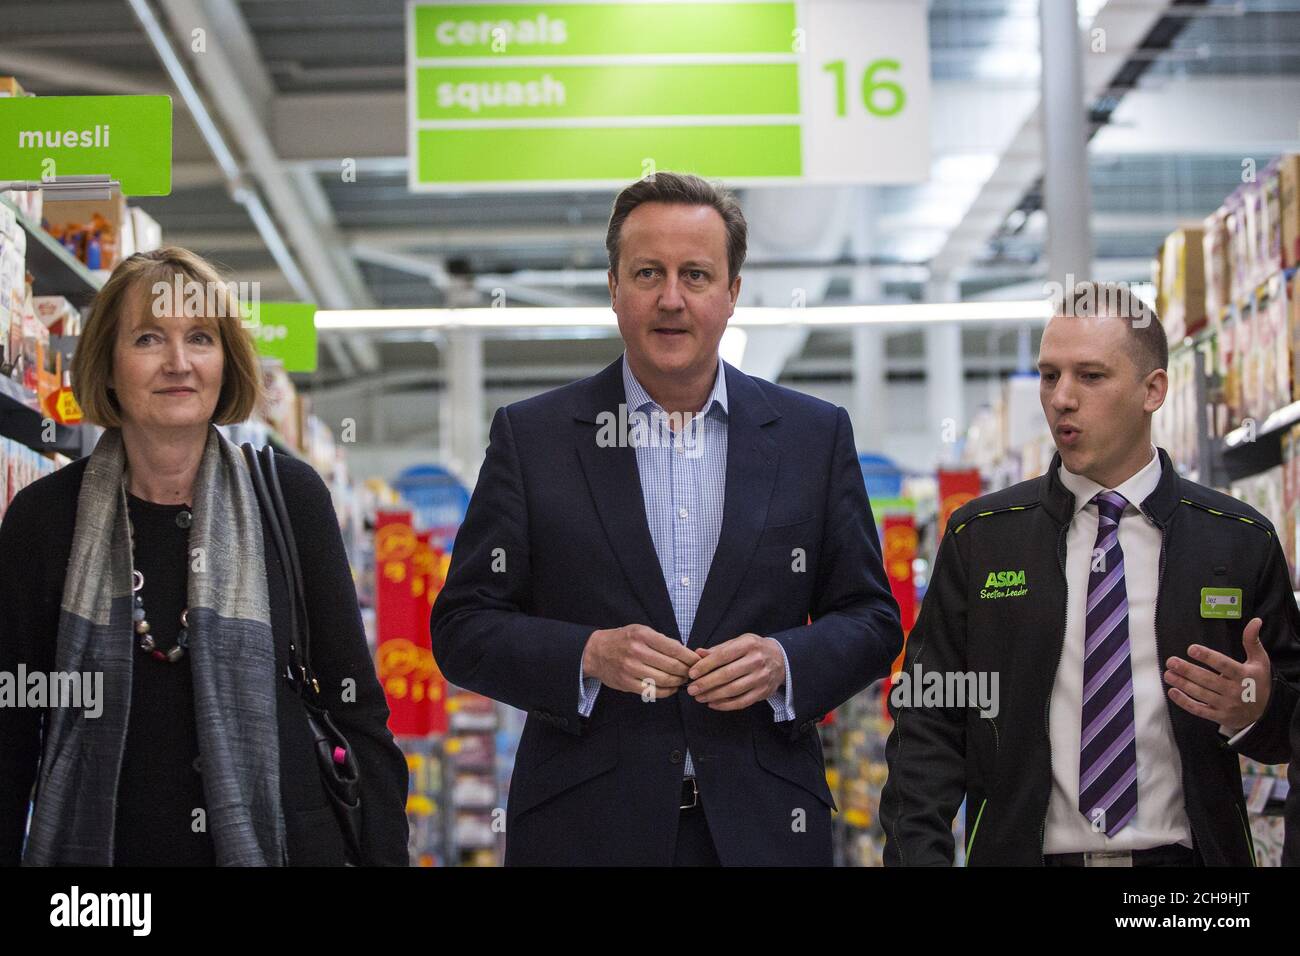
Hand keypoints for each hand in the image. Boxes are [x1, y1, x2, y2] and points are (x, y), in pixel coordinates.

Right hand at [582, 624, 699, 697]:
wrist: (596, 652)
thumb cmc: (623, 640)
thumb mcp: (641, 631)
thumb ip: (662, 641)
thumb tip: (686, 653)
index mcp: (643, 636)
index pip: (674, 648)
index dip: (690, 657)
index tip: (698, 661)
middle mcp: (637, 652)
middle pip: (672, 666)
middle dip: (686, 671)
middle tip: (692, 673)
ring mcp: (631, 669)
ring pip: (665, 680)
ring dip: (678, 682)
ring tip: (683, 680)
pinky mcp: (627, 683)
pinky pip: (653, 691)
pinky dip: (667, 692)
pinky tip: (671, 688)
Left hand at [686, 633, 784, 710]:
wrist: (781, 659)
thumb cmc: (754, 649)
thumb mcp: (739, 642)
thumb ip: (719, 649)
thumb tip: (698, 653)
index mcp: (748, 645)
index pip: (723, 656)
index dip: (705, 665)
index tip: (692, 673)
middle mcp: (756, 661)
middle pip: (727, 674)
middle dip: (706, 683)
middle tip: (691, 689)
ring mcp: (761, 678)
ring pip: (733, 690)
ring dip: (713, 695)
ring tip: (699, 697)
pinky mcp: (763, 692)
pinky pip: (741, 702)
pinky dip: (725, 705)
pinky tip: (712, 704)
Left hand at [1165, 617, 1271, 733]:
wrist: (1266, 712)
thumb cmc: (1258, 681)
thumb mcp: (1259, 661)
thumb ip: (1252, 641)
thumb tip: (1255, 621)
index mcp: (1244, 676)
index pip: (1224, 665)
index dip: (1207, 657)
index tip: (1191, 649)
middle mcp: (1235, 691)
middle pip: (1208, 680)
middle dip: (1188, 670)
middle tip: (1171, 661)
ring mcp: (1227, 705)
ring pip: (1201, 694)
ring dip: (1182, 684)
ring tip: (1168, 674)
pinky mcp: (1220, 716)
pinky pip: (1199, 710)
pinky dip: (1184, 702)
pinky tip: (1172, 692)